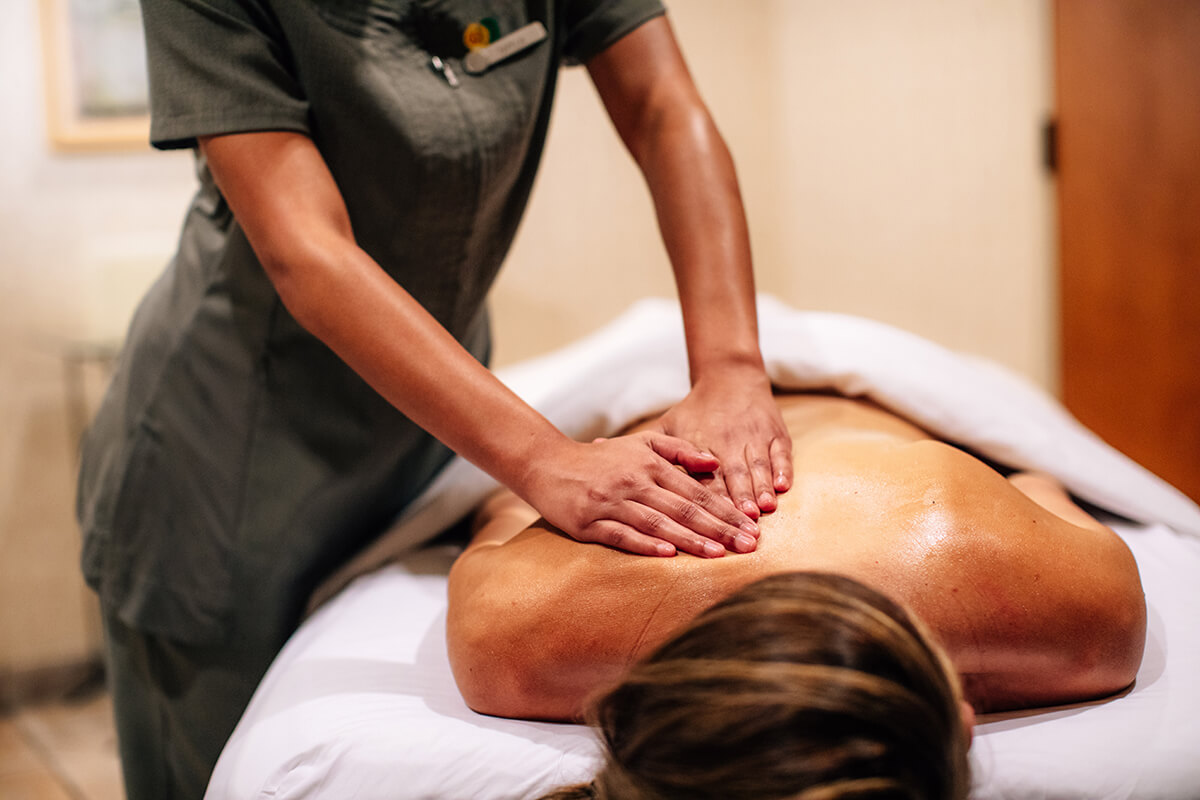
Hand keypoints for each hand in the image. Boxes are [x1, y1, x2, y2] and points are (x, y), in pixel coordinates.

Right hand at [520, 432, 759, 557]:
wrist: (547, 464)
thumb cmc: (602, 457)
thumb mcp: (642, 442)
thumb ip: (680, 450)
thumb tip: (715, 462)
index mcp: (650, 464)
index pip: (696, 490)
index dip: (726, 510)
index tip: (751, 527)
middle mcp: (633, 481)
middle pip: (683, 508)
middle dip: (719, 528)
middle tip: (747, 545)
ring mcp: (610, 502)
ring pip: (657, 523)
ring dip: (690, 539)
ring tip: (718, 554)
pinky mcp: (588, 522)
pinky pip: (621, 535)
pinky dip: (645, 545)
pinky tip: (668, 555)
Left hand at [654, 365, 792, 518]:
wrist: (730, 377)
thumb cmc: (695, 410)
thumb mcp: (667, 425)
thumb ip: (648, 449)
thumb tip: (607, 456)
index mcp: (699, 443)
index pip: (704, 476)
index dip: (709, 497)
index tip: (711, 518)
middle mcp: (727, 441)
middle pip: (734, 474)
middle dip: (740, 499)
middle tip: (744, 523)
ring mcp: (754, 437)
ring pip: (758, 466)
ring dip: (761, 488)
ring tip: (764, 509)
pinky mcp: (775, 433)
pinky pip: (781, 453)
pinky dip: (783, 469)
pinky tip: (783, 486)